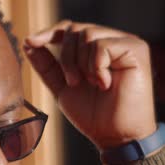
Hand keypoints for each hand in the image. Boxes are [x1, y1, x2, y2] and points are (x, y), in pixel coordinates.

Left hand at [24, 20, 156, 149]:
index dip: (48, 33)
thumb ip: (46, 64)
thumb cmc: (92, 114)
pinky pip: (102, 45)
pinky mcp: (136, 49)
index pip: (68, 28)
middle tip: (74, 82)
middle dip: (66, 58)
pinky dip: (96, 66)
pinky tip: (105, 83)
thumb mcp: (61, 86)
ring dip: (81, 64)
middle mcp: (112, 41)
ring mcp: (125, 43)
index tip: (30, 42)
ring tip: (92, 84)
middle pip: (75, 30)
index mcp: (95, 48)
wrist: (114, 135)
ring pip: (87, 35)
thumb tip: (28, 42)